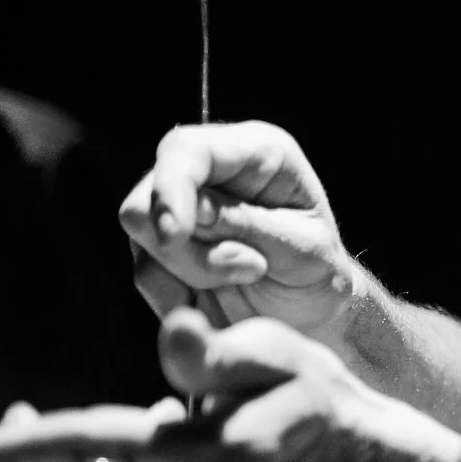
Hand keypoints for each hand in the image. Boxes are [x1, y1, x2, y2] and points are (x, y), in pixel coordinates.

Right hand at [120, 121, 361, 341]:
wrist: (312, 312)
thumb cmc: (319, 273)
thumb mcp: (303, 250)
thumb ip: (249, 224)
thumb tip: (194, 208)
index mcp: (255, 151)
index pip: (187, 149)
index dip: (172, 188)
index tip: (173, 235)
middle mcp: (207, 170)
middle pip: (147, 195)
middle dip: (189, 247)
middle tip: (252, 269)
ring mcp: (178, 207)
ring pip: (142, 236)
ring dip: (191, 270)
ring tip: (248, 275)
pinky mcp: (160, 245)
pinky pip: (145, 271)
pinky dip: (178, 292)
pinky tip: (220, 293)